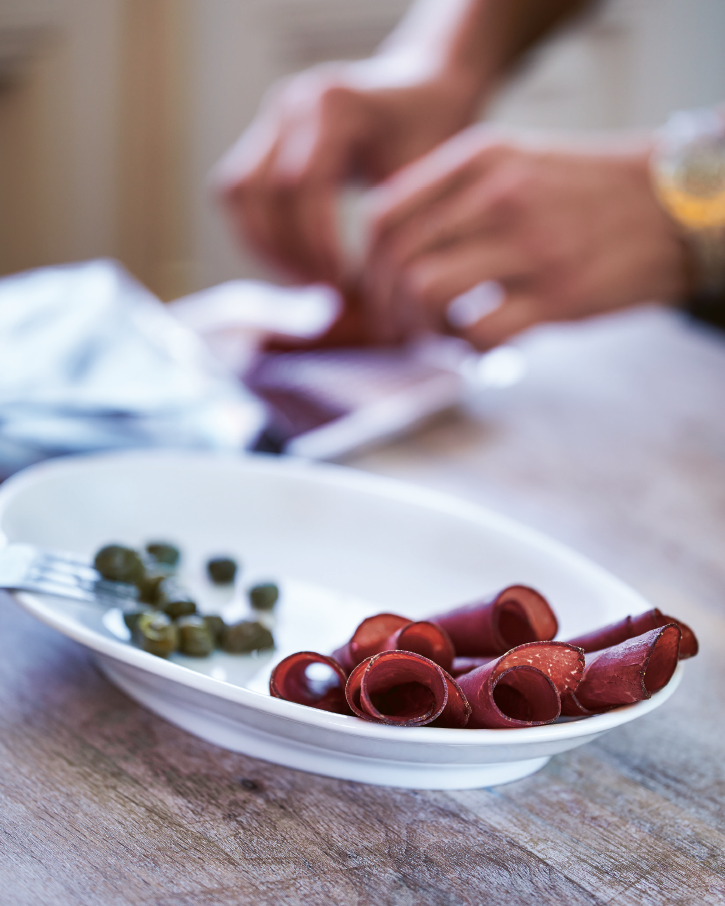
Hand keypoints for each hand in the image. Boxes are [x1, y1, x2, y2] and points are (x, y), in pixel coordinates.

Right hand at [213, 59, 477, 284]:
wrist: (425, 87)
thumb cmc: (434, 135)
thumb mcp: (427, 177)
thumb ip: (396, 226)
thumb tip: (375, 303)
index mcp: (334, 104)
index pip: (301, 185)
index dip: (315, 244)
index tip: (339, 285)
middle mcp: (292, 102)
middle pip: (258, 190)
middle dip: (285, 251)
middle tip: (321, 292)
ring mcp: (271, 116)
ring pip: (237, 192)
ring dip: (264, 246)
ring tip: (306, 282)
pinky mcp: (263, 135)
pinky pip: (239, 191)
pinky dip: (260, 232)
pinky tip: (296, 262)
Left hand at [364, 126, 690, 347]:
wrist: (675, 206)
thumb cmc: (587, 194)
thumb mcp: (517, 166)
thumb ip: (455, 198)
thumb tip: (394, 257)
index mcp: (479, 158)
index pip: (383, 215)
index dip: (368, 267)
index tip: (378, 295)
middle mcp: (498, 193)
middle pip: (397, 259)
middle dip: (388, 308)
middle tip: (404, 330)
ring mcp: (529, 242)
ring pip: (427, 291)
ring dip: (422, 329)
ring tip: (444, 336)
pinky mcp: (558, 293)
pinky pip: (478, 332)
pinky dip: (468, 350)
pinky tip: (483, 345)